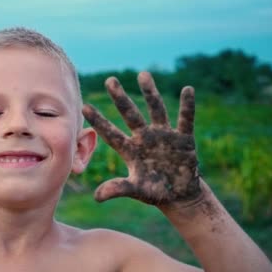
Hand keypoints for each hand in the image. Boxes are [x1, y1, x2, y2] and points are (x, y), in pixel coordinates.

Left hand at [82, 72, 200, 205]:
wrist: (179, 196)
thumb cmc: (154, 192)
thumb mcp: (135, 191)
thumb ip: (117, 189)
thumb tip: (96, 197)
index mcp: (130, 150)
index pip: (111, 133)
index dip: (99, 121)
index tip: (84, 107)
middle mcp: (144, 138)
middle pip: (130, 114)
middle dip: (120, 98)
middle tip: (110, 80)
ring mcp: (164, 135)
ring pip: (156, 110)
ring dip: (150, 93)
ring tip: (142, 74)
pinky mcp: (184, 139)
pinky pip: (185, 119)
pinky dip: (187, 106)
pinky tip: (187, 89)